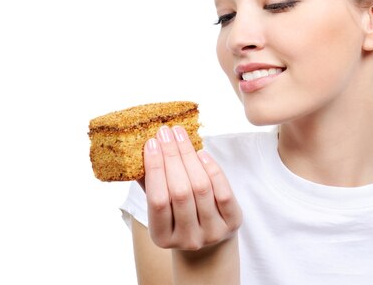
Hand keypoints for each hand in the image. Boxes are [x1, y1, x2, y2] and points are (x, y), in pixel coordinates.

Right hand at [141, 125, 241, 250]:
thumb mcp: (161, 208)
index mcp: (162, 237)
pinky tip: (202, 153)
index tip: (151, 143)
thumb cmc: (178, 216)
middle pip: (180, 191)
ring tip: (180, 136)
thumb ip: (149, 184)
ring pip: (201, 188)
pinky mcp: (232, 222)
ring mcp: (212, 232)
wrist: (210, 240)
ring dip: (189, 157)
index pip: (157, 200)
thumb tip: (139, 148)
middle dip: (171, 156)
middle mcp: (188, 238)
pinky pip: (223, 192)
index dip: (154, 169)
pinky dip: (212, 169)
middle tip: (165, 132)